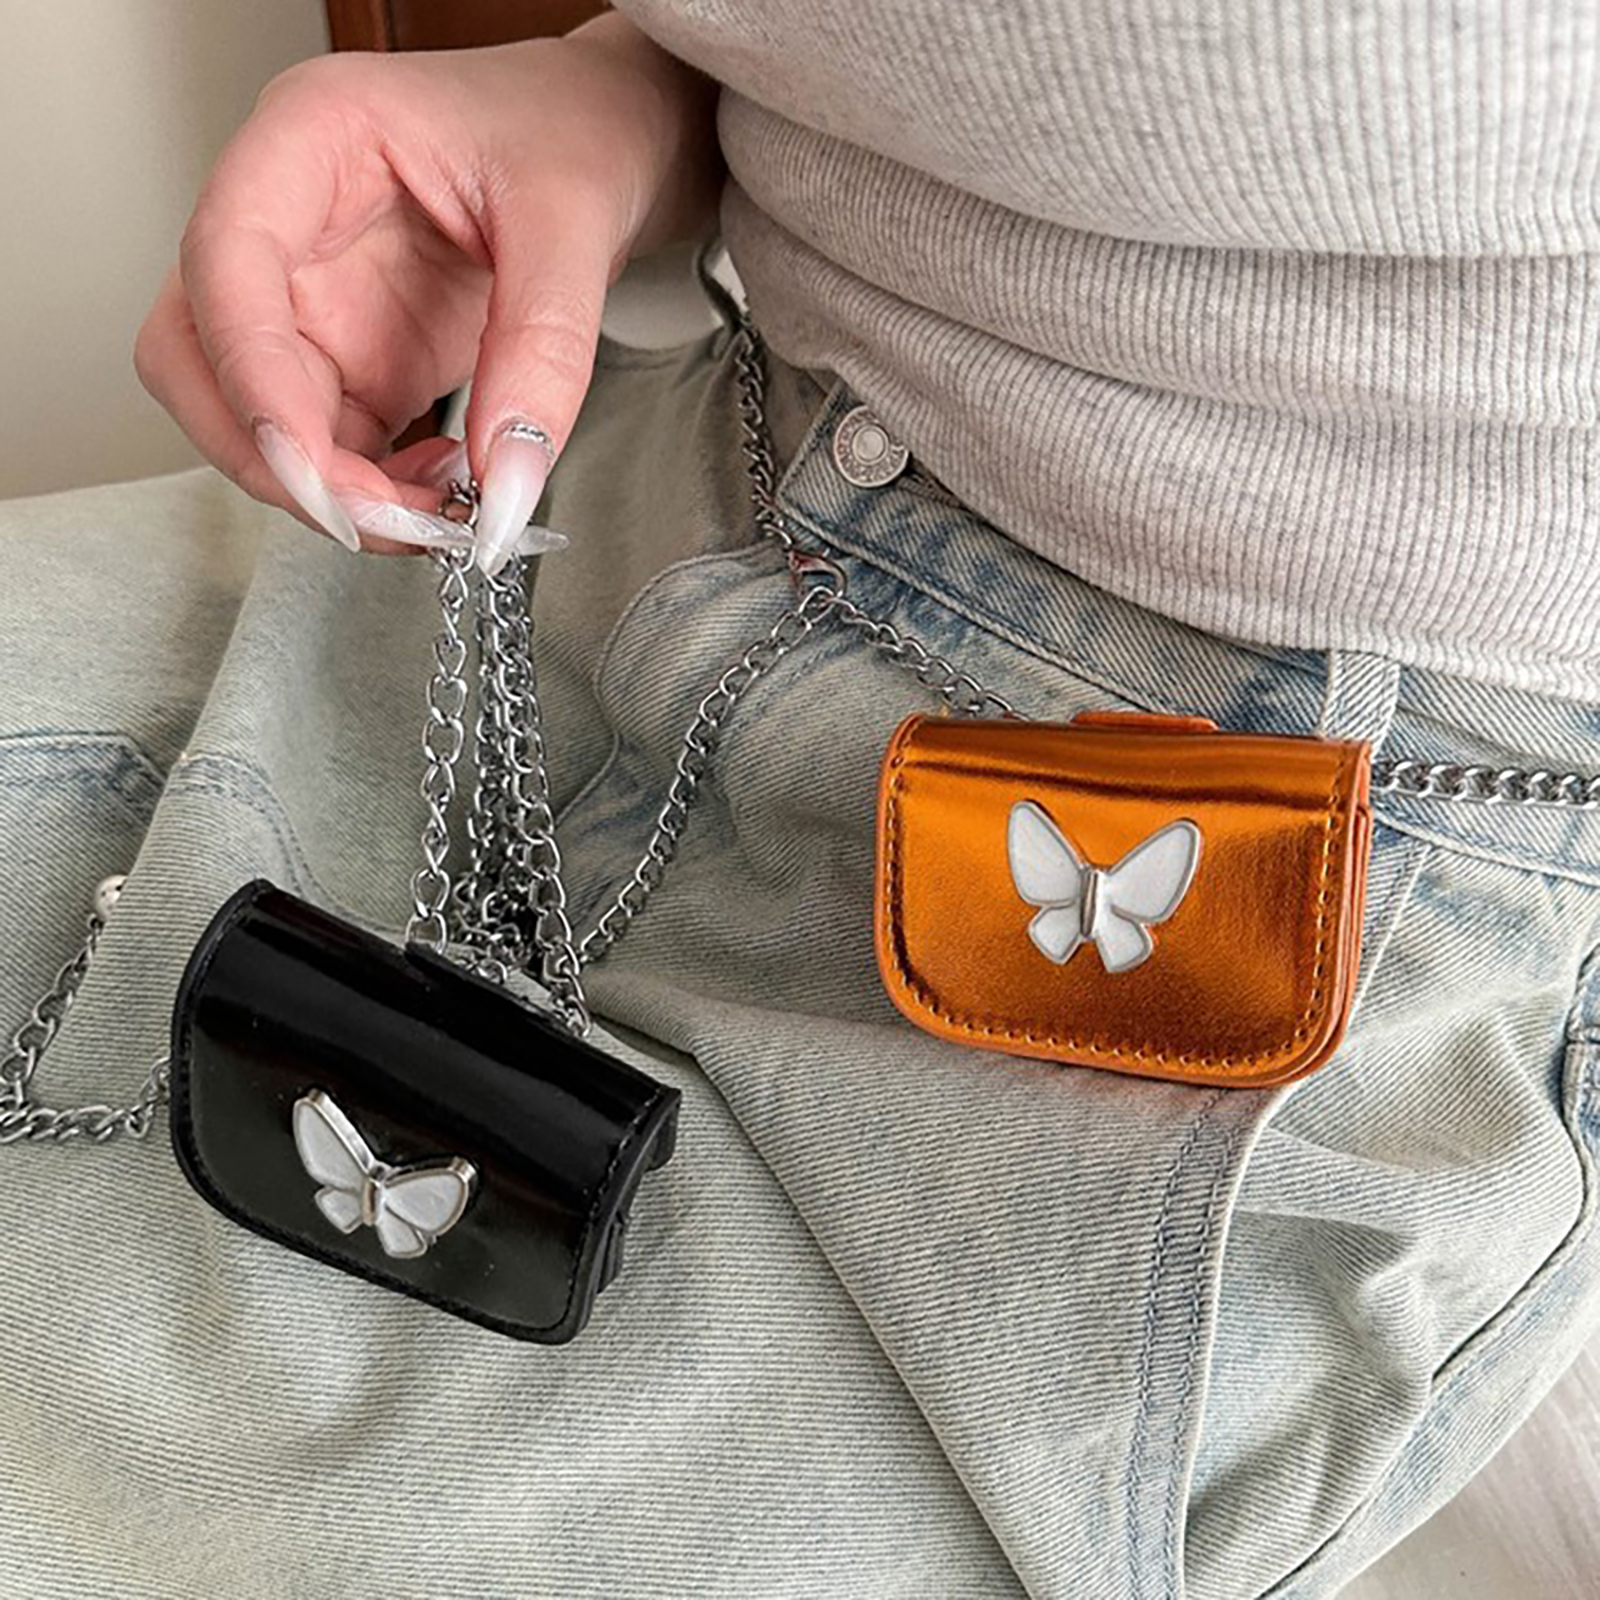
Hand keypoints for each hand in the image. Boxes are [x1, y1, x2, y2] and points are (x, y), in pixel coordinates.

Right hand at [135, 18, 720, 571]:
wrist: (607, 139)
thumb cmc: (571, 132)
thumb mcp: (573, 223)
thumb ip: (543, 354)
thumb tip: (506, 483)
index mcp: (309, 139)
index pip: (225, 265)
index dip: (252, 380)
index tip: (313, 473)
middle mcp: (286, 224)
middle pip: (203, 358)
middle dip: (275, 458)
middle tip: (381, 519)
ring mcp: (312, 299)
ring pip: (257, 419)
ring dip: (332, 489)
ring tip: (444, 507)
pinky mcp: (353, 359)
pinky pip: (330, 446)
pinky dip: (376, 491)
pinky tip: (448, 489)